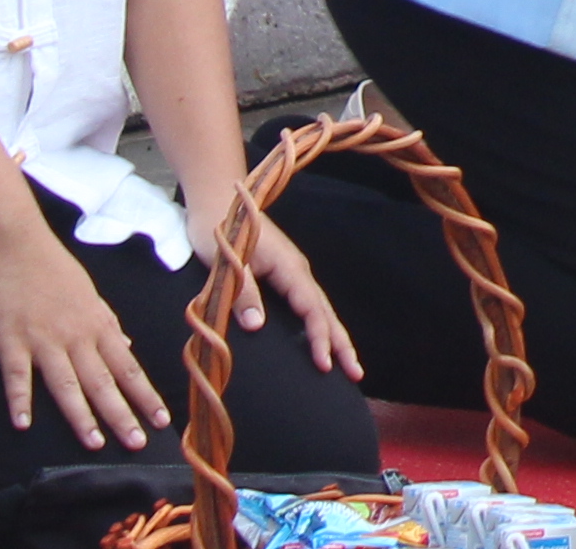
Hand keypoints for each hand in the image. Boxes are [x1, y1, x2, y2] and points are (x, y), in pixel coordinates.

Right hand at [0, 214, 160, 449]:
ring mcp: (43, 339)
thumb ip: (106, 323)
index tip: (162, 419)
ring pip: (67, 384)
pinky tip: (24, 424)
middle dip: (123, 414)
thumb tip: (127, 348)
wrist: (12, 241)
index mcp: (97, 323)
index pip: (128, 366)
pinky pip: (17, 376)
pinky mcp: (10, 340)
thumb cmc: (51, 266)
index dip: (145, 394)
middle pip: (103, 381)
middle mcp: (76, 335)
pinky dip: (20, 400)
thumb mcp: (88, 293)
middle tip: (138, 442)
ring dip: (82, 416)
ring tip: (95, 443)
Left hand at [219, 212, 360, 385]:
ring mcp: (293, 272)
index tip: (325, 365)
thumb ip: (244, 293)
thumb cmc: (223, 233)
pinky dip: (320, 323)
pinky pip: (309, 304)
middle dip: (341, 343)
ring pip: (320, 308)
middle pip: (325, 311)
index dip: (319, 337)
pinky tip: (320, 337)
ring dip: (333, 335)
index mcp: (289, 269)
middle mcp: (297, 271)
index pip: (311, 309)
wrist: (219, 202)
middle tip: (356, 374)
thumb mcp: (229, 263)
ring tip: (345, 362)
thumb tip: (257, 326)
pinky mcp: (284, 274)